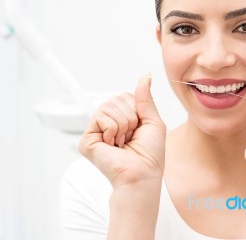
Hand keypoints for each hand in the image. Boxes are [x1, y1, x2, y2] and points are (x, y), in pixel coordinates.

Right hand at [79, 74, 165, 188]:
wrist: (142, 174)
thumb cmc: (150, 154)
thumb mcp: (153, 121)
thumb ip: (145, 98)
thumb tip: (145, 76)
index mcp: (123, 118)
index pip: (125, 96)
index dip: (137, 110)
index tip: (139, 128)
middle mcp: (108, 122)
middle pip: (116, 98)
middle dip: (130, 117)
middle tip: (130, 136)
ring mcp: (96, 130)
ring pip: (108, 106)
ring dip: (123, 124)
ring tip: (122, 142)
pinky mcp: (87, 140)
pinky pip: (100, 117)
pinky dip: (113, 130)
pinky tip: (113, 145)